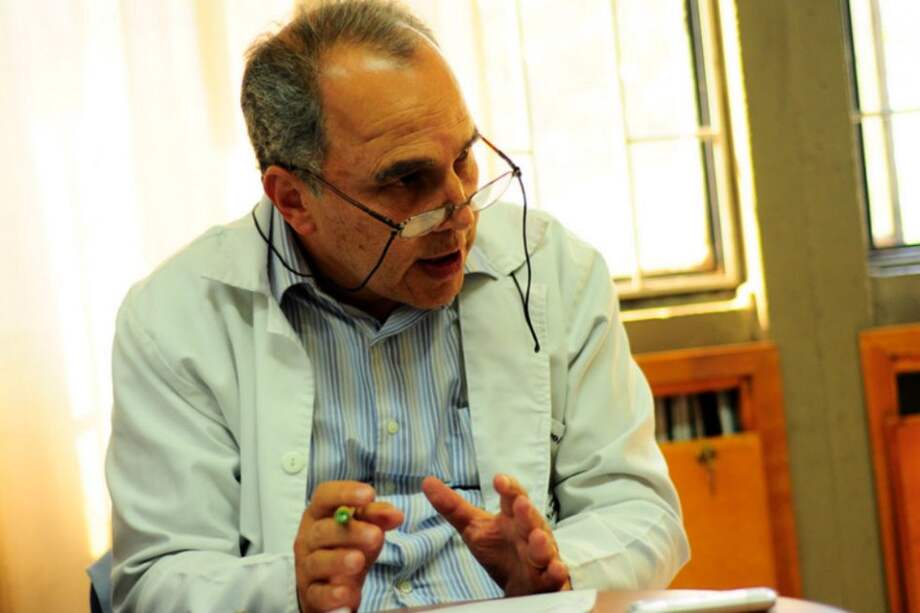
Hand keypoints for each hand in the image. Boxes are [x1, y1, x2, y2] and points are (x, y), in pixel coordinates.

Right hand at [294, 481, 403, 611]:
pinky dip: (332, 594)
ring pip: (318, 562)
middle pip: (323, 530)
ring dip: (339, 560)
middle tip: (375, 535)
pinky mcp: (311, 595)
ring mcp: (307, 568)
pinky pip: (319, 594)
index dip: (344, 493)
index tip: (369, 494)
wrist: (331, 586)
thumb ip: (377, 516)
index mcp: (319, 515)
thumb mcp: (364, 528)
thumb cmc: (348, 546)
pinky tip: (347, 593)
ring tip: (358, 561)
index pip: (324, 497)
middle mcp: (308, 539)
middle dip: (350, 532)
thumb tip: (396, 514)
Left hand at [422, 474, 570, 596]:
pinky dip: (556, 572)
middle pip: (530, 520)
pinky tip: (555, 569)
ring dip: (542, 543)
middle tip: (520, 503)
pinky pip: (555, 576)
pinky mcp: (549, 579)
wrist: (518, 584)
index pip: (512, 498)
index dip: (508, 489)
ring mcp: (541, 556)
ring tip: (537, 537)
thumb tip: (426, 482)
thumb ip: (452, 506)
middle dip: (527, 512)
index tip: (499, 480)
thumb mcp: (473, 527)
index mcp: (513, 517)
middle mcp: (530, 533)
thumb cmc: (498, 550)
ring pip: (544, 548)